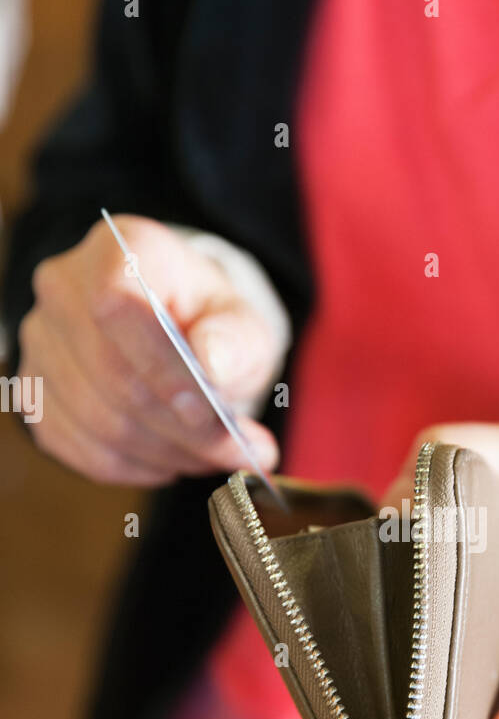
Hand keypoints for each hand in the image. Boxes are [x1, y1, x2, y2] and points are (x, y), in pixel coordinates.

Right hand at [17, 215, 282, 485]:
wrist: (177, 330)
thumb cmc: (208, 322)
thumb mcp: (242, 322)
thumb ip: (236, 339)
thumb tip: (213, 362)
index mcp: (118, 251)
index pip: (117, 307)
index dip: (163, 368)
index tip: (210, 411)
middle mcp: (63, 289)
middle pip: (110, 376)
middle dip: (180, 429)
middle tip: (234, 450)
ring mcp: (42, 343)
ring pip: (96, 422)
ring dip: (164, 453)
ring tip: (211, 456)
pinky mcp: (37, 394)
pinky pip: (80, 449)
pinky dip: (134, 467)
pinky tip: (171, 459)